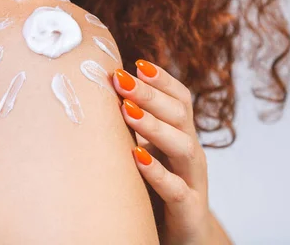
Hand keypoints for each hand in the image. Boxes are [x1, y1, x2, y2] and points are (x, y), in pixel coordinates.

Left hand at [112, 60, 230, 244]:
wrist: (183, 239)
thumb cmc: (156, 191)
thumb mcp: (146, 154)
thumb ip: (133, 128)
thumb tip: (95, 93)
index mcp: (181, 136)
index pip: (180, 99)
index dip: (162, 80)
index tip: (136, 63)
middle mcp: (190, 153)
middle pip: (179, 115)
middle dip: (150, 93)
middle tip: (121, 78)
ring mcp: (193, 181)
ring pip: (183, 146)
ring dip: (154, 126)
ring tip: (127, 110)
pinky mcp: (189, 210)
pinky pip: (176, 189)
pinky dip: (157, 172)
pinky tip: (137, 158)